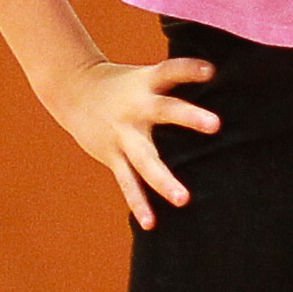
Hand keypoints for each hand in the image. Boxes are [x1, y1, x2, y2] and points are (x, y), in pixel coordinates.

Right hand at [43, 55, 220, 228]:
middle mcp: (136, 108)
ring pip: (145, 158)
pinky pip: (128, 182)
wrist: (73, 91)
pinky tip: (150, 223)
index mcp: (146, 83)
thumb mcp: (145, 76)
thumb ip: (175, 80)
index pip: (171, 71)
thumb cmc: (122, 86)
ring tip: (183, 200)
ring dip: (163, 180)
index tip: (210, 70)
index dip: (190, 69)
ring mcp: (123, 134)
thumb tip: (219, 73)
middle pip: (165, 110)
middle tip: (216, 125)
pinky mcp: (113, 156)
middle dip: (189, 117)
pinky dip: (138, 203)